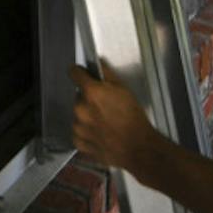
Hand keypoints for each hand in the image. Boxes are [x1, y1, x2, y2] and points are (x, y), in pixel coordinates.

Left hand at [69, 61, 163, 177]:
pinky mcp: (79, 143)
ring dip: (87, 116)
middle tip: (104, 105)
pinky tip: (100, 133)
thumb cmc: (133, 118)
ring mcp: (78, 127)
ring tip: (104, 122)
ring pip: (78, 115)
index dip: (79, 72)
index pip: (74, 73)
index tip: (81, 74)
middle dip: (89, 99)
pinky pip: (78, 132)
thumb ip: (107, 74)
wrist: (137, 147)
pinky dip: (86, 132)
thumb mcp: (124, 89)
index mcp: (91, 92)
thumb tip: (97, 65)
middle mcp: (80, 109)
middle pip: (79, 97)